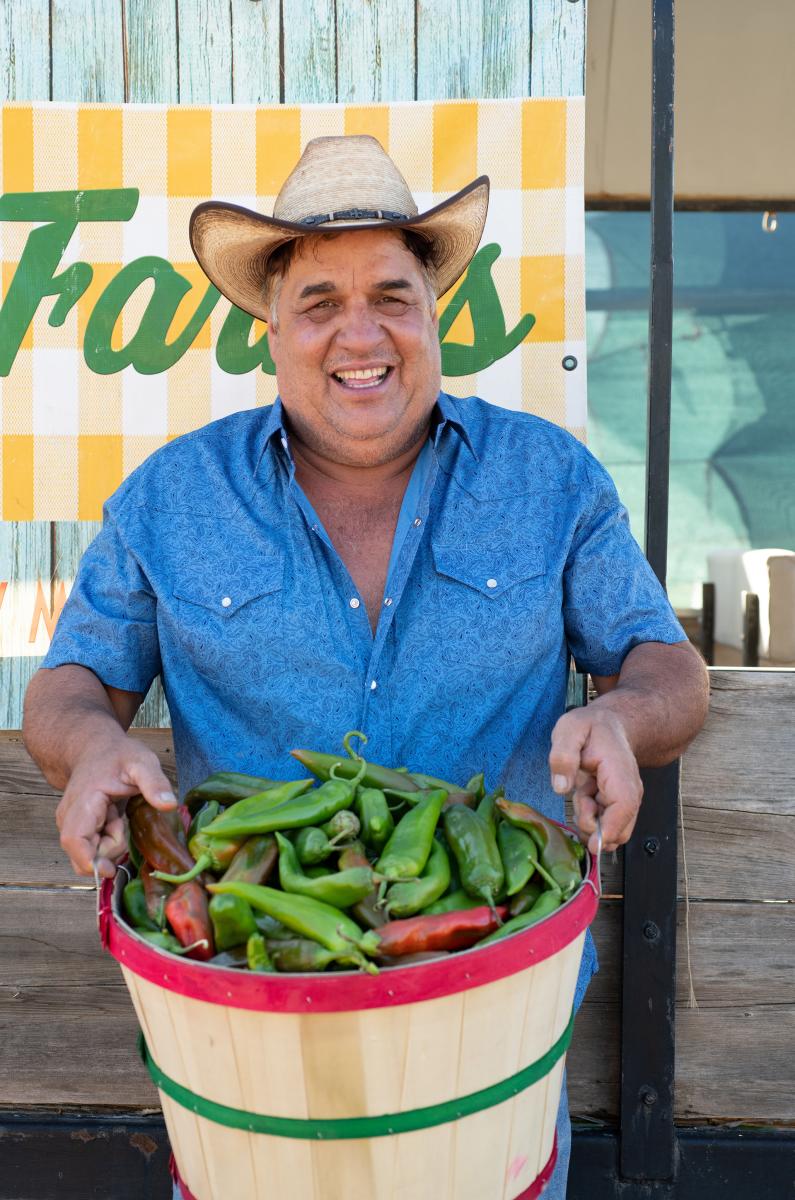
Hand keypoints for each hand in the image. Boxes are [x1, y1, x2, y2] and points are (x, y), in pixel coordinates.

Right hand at [55, 734, 176, 877]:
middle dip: (110, 850)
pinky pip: (94, 850)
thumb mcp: (142, 761)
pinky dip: (109, 842)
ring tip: (118, 816)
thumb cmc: (117, 755)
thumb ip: (154, 782)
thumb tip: (169, 804)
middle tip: (122, 821)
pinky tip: (114, 820)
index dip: (90, 861)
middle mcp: (69, 818)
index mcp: (83, 803)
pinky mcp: (78, 830)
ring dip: (111, 845)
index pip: (74, 840)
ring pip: (90, 856)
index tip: (111, 869)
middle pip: (84, 855)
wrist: (96, 749)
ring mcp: (71, 825)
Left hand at [548, 707, 642, 853]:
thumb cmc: (590, 727)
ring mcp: (625, 801)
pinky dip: (588, 819)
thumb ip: (563, 756)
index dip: (609, 829)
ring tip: (582, 791)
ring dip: (588, 821)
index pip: (624, 807)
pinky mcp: (617, 807)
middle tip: (580, 798)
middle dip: (592, 827)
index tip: (591, 841)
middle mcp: (629, 791)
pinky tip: (585, 796)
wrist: (608, 725)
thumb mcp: (570, 730)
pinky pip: (602, 826)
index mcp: (620, 773)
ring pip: (608, 832)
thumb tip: (561, 787)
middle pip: (619, 830)